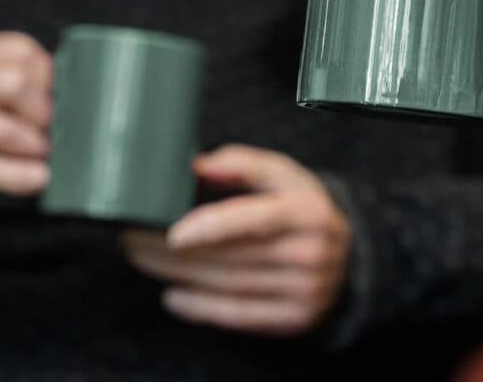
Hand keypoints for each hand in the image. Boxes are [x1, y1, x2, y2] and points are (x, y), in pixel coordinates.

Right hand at [0, 33, 52, 226]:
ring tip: (46, 156)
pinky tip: (37, 179)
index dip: (50, 77)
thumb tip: (71, 100)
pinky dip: (12, 174)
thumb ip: (8, 87)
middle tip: (54, 132)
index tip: (64, 102)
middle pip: (13, 80)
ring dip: (32, 143)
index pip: (19, 49)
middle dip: (42, 110)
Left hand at [122, 145, 350, 336]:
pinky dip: (202, 308)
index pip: (256, 219)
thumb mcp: (284, 174)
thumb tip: (196, 164)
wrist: (347, 254)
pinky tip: (173, 296)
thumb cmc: (302, 207)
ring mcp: (304, 291)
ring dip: (180, 275)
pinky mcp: (293, 319)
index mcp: (306, 211)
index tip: (173, 231)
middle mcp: (309, 253)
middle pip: (233, 255)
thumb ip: (242, 163)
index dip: (213, 226)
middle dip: (177, 250)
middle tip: (136, 238)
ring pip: (231, 285)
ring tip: (143, 259)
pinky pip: (240, 315)